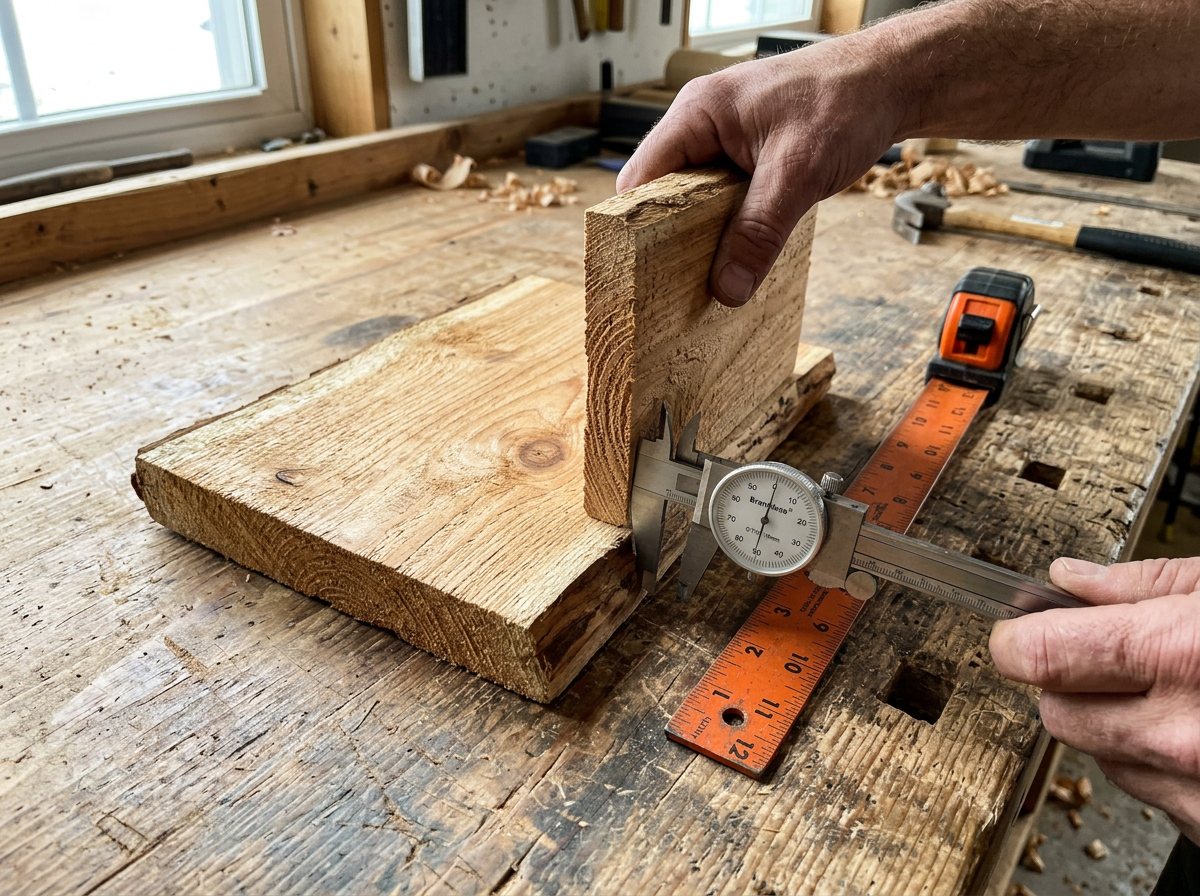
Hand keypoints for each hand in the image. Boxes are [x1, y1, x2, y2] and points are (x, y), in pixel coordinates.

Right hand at [616, 38, 903, 306]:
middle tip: (677, 287)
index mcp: (698, 113)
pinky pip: (723, 201)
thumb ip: (759, 231)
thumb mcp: (798, 173)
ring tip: (706, 278)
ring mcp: (725, 141)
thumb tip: (727, 289)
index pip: (641, 178)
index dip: (635, 226)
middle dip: (669, 239)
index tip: (642, 271)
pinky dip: (730, 229)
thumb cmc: (845, 101)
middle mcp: (702, 125)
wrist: (892, 82)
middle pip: (663, 194)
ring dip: (704, 237)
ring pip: (695, 201)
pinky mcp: (748, 159)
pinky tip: (739, 257)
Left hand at [990, 556, 1199, 842]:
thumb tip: (1070, 581)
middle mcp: (1180, 733)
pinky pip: (1147, 790)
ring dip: (1114, 724)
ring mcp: (1193, 788)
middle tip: (1112, 657)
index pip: (1037, 656)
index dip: (1017, 639)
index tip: (1016, 631)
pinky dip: (1155, 763)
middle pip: (1055, 711)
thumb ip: (1146, 585)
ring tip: (1173, 694)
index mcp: (1179, 654)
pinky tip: (1194, 731)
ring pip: (1097, 754)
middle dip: (1068, 681)